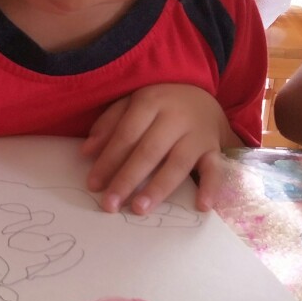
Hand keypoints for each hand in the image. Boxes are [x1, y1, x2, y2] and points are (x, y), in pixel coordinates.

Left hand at [82, 84, 237, 214]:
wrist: (201, 92)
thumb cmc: (159, 103)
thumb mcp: (131, 102)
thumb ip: (109, 124)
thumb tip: (86, 152)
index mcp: (150, 102)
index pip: (126, 134)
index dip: (108, 160)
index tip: (93, 185)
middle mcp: (175, 117)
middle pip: (149, 151)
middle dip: (127, 179)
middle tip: (110, 204)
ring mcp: (197, 134)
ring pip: (178, 163)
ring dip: (158, 188)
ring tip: (139, 208)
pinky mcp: (215, 147)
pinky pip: (215, 168)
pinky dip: (211, 187)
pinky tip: (201, 206)